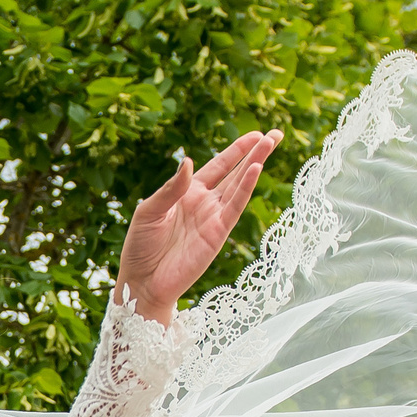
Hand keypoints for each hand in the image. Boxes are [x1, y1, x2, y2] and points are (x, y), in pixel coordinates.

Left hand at [115, 130, 281, 320]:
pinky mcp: (218, 233)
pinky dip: (245, 188)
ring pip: (239, 185)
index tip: (255, 135)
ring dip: (255, 164)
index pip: (218, 166)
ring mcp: (213, 218)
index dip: (236, 150)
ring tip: (271, 144)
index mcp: (187, 193)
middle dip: (256, 153)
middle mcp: (205, 203)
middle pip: (235, 172)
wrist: (143, 282)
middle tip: (276, 134)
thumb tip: (188, 162)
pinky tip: (255, 169)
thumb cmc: (140, 247)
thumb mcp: (149, 212)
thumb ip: (170, 188)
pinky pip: (234, 206)